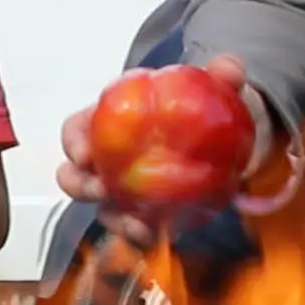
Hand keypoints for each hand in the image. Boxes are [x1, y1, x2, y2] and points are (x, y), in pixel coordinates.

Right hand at [56, 54, 266, 246]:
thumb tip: (230, 68)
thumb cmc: (203, 108)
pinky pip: (132, 228)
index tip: (84, 154)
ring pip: (101, 207)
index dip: (73, 142)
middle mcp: (110, 158)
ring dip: (112, 217)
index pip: (76, 130)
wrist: (228, 141)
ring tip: (133, 224)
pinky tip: (154, 237)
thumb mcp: (215, 86)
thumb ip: (222, 75)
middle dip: (79, 185)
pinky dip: (138, 236)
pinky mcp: (145, 213)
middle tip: (100, 190)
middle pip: (75, 174)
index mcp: (111, 121)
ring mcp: (124, 189)